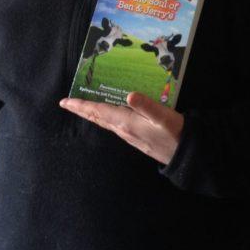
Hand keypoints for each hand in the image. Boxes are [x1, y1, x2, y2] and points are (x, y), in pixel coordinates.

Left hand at [59, 92, 183, 163]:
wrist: (185, 155)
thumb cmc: (175, 133)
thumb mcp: (163, 116)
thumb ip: (146, 105)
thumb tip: (129, 95)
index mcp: (126, 123)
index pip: (99, 112)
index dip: (81, 106)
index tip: (65, 102)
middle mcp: (123, 130)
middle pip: (97, 118)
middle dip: (81, 110)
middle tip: (66, 103)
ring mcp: (129, 135)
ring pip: (104, 122)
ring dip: (92, 114)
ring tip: (82, 106)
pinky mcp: (135, 137)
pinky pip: (113, 125)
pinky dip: (104, 117)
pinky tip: (107, 113)